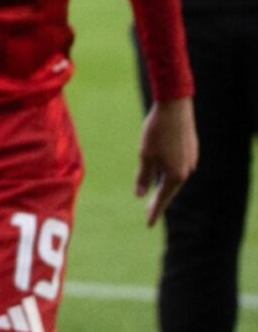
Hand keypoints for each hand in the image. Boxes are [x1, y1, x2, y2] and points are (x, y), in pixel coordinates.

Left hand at [138, 97, 198, 225]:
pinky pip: (179, 167)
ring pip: (175, 177)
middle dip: (160, 200)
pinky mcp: (191, 150)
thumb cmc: (157, 131)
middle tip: (149, 212)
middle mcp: (186, 170)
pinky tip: (164, 173)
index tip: (149, 224)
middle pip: (170, 189)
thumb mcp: (145, 155)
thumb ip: (144, 177)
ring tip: (155, 194)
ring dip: (164, 185)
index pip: (163, 198)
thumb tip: (140, 195)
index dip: (155, 211)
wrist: (175, 107)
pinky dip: (169, 173)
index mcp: (175, 175)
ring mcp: (191, 160)